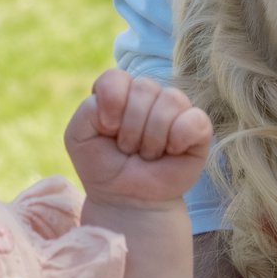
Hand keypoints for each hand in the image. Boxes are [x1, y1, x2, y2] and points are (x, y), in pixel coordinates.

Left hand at [64, 68, 213, 206]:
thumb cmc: (103, 167)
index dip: (111, 103)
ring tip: (147, 154)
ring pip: (170, 100)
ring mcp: (175, 109)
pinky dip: (179, 137)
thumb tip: (120, 104)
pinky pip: (195, 119)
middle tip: (128, 149)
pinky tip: (172, 151)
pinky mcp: (198, 128)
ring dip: (152, 138)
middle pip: (144, 88)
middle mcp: (148, 95)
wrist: (127, 201)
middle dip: (131, 128)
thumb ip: (88, 109)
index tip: (107, 129)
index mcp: (119, 92)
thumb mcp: (78, 137)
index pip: (116, 77)